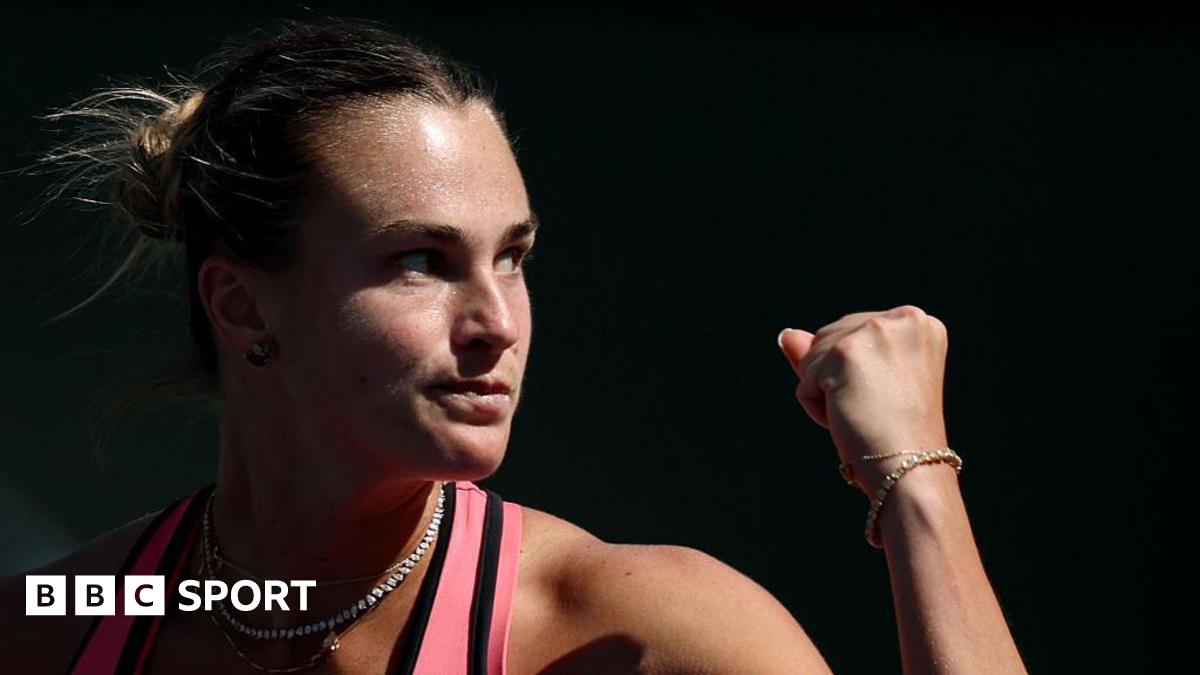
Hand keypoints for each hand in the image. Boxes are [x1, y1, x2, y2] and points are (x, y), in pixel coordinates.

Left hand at [776, 305, 949, 496]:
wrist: (911, 470)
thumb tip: (786, 334)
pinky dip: (816, 407)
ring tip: (864, 414)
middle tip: (875, 410)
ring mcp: (876, 331)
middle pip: (830, 338)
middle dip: (837, 378)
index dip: (856, 374)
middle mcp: (904, 319)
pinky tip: (848, 419)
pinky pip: (805, 379)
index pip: (853, 333)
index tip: (887, 399)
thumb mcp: (864, 383)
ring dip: (826, 392)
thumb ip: (827, 351)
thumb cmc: (895, 435)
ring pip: (814, 356)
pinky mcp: (848, 351)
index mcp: (918, 323)